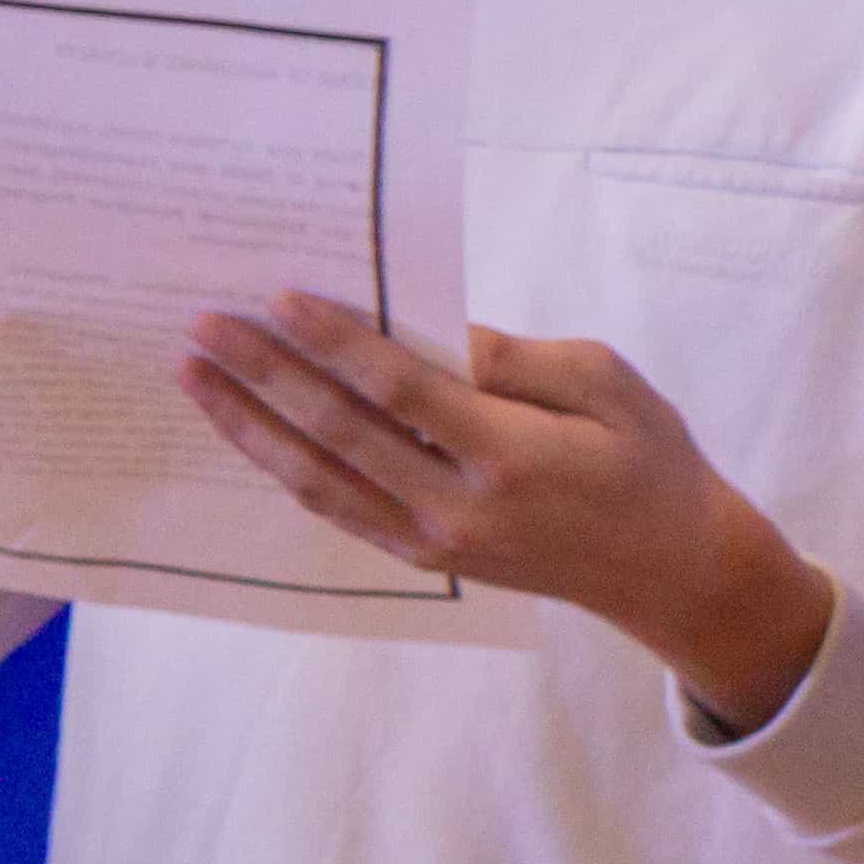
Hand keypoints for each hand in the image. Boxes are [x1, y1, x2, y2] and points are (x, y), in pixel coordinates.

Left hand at [177, 296, 835, 719]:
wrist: (666, 567)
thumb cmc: (647, 458)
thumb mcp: (608, 383)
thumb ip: (518, 359)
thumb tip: (432, 331)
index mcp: (510, 455)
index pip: (397, 390)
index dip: (331, 342)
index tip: (278, 296)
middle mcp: (458, 508)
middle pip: (338, 433)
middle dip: (264, 374)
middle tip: (204, 326)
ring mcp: (433, 542)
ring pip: (316, 481)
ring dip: (249, 425)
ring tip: (196, 376)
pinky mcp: (423, 558)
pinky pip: (336, 510)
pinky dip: (284, 467)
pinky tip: (251, 430)